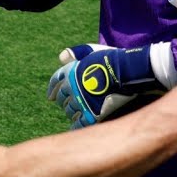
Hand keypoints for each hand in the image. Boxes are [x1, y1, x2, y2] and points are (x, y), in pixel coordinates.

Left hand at [47, 43, 164, 128]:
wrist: (125, 72)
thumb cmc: (110, 59)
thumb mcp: (90, 50)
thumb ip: (75, 53)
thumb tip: (61, 58)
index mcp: (69, 73)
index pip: (55, 82)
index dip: (52, 89)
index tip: (51, 97)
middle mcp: (71, 89)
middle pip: (62, 99)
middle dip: (63, 102)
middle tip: (66, 105)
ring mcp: (81, 102)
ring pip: (70, 111)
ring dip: (71, 112)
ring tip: (76, 114)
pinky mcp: (92, 114)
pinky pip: (80, 123)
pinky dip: (77, 125)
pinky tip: (78, 127)